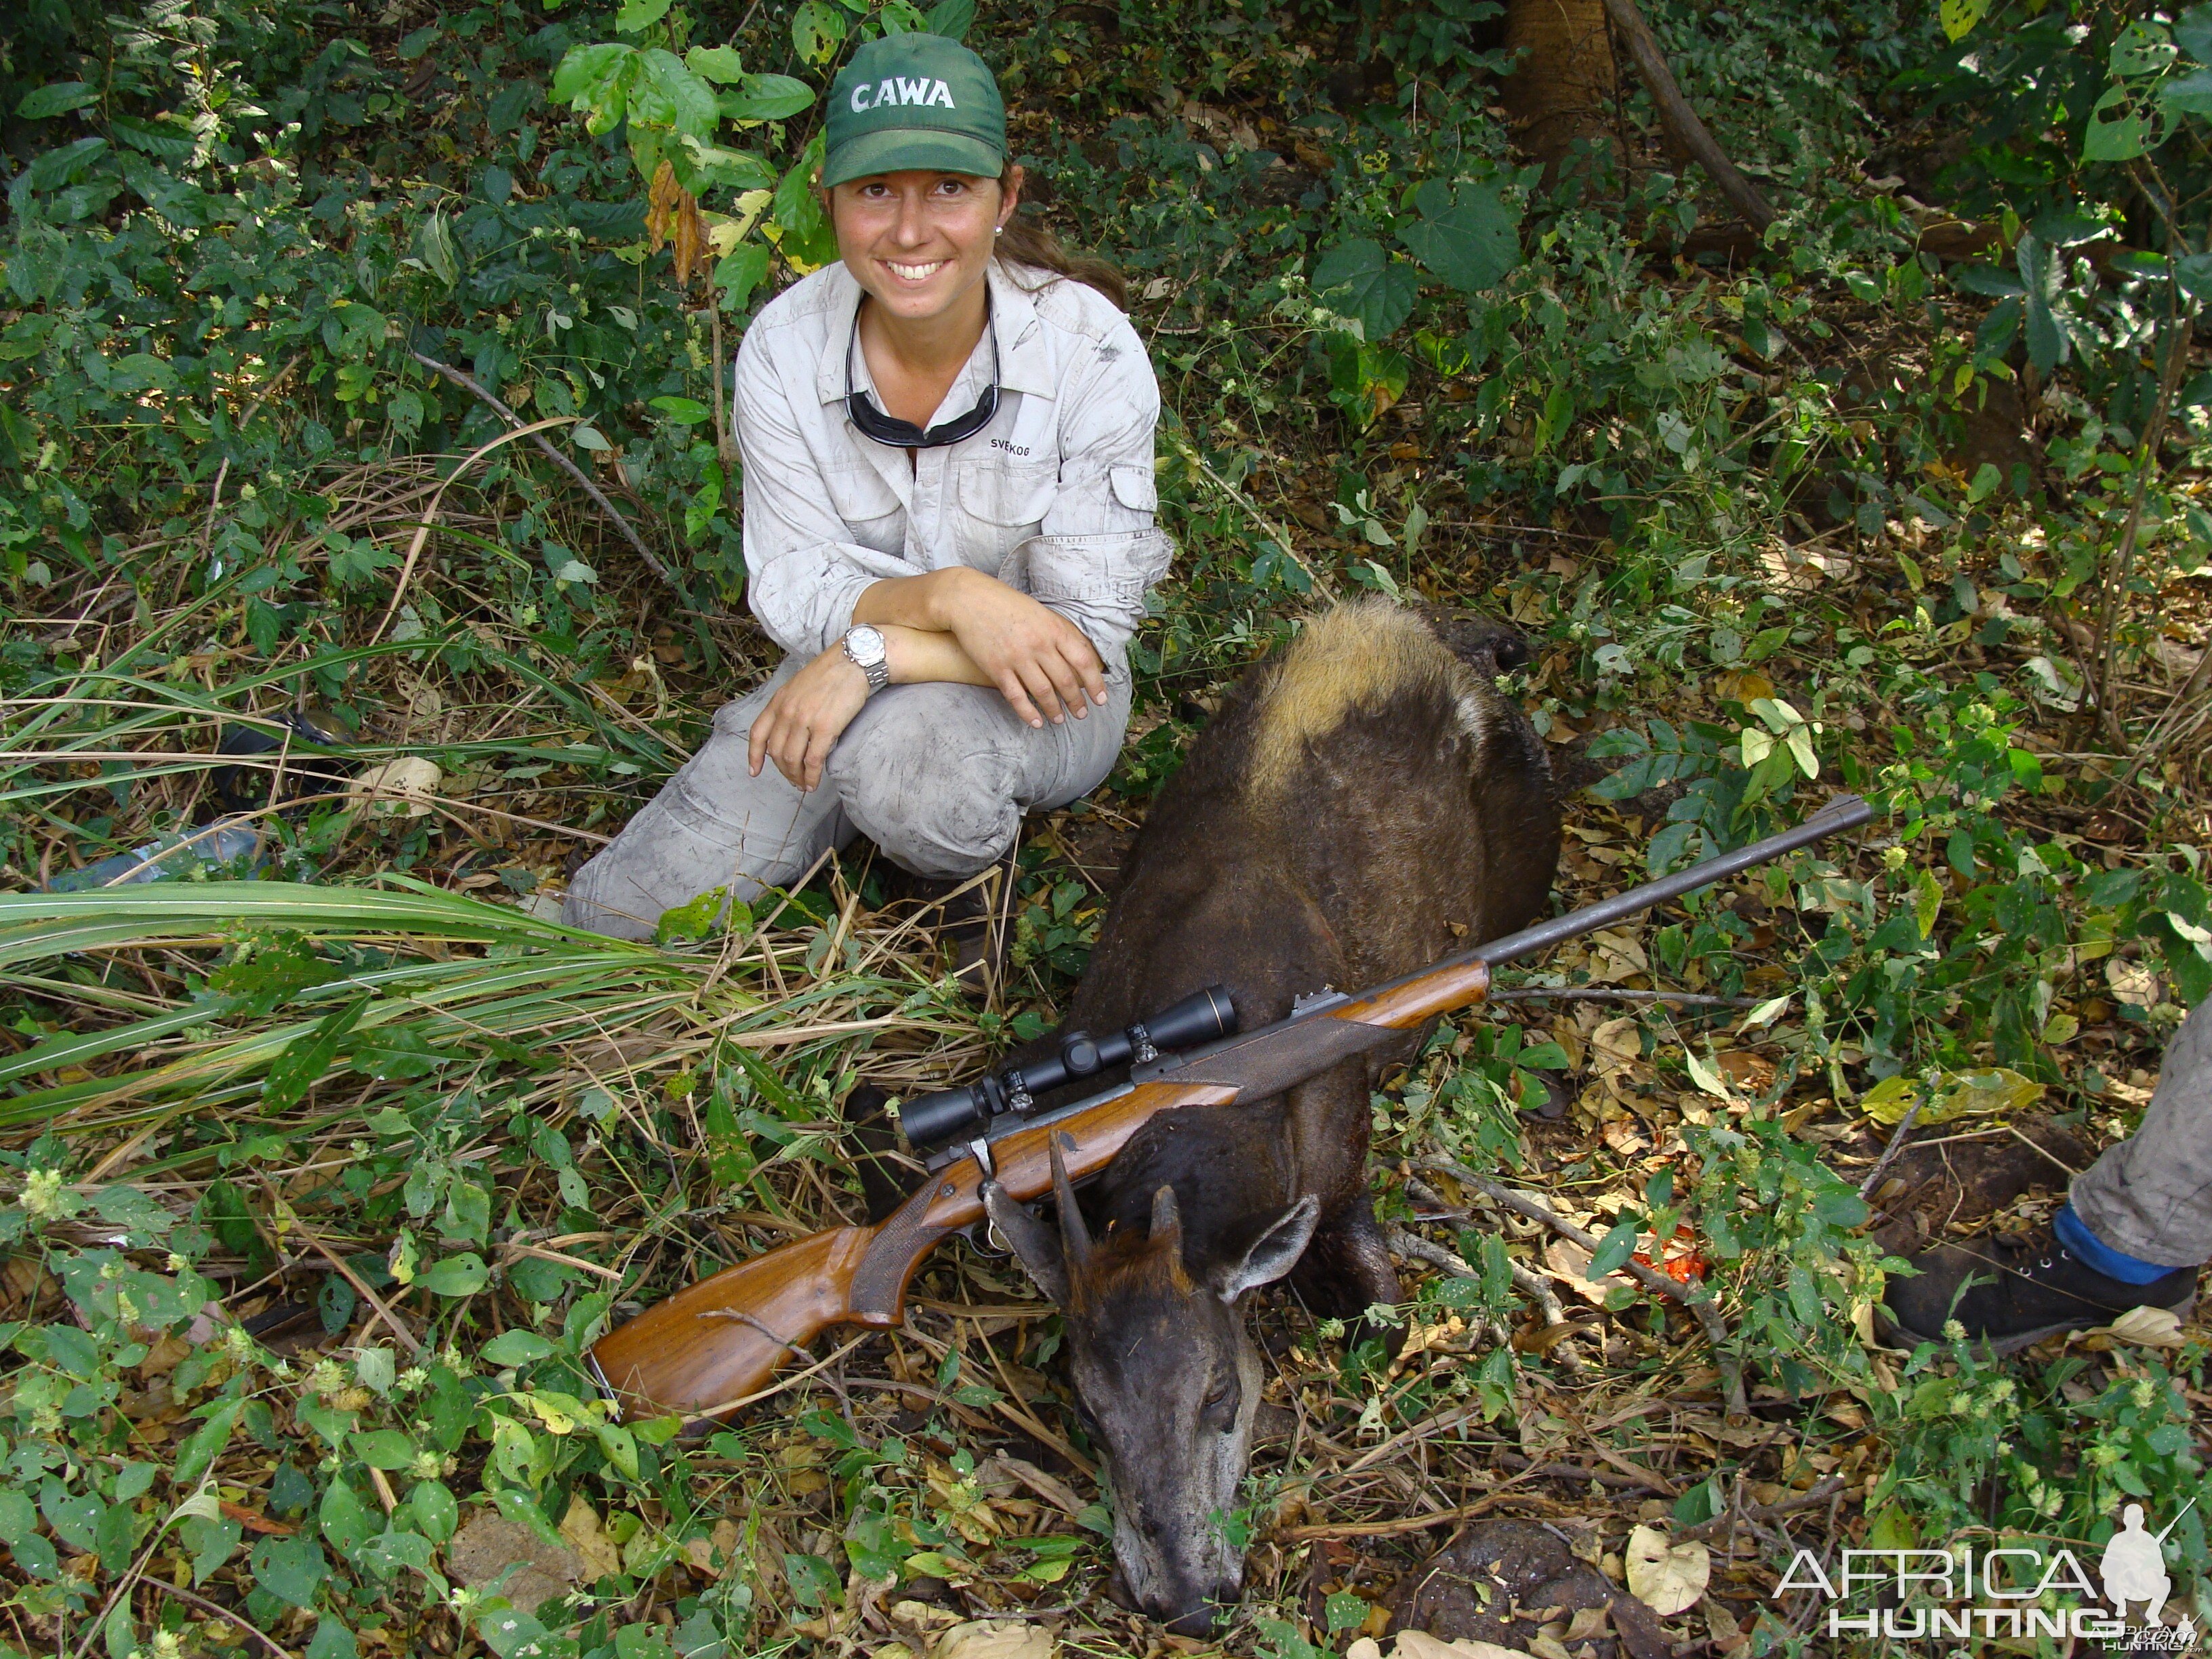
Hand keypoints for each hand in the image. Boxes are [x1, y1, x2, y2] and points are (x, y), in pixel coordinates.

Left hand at [747, 647, 870, 790]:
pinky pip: (812, 761)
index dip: (754, 756)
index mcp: (778, 701)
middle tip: (792, 780)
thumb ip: (788, 707)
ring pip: (792, 759)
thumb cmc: (830, 672)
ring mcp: (804, 720)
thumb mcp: (798, 686)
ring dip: (796, 777)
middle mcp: (787, 712)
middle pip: (775, 752)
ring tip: (803, 785)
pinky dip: (811, 776)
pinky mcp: (825, 728)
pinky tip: (813, 783)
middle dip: (783, 771)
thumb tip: (787, 733)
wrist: (853, 661)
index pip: (757, 734)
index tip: (754, 771)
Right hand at [937, 570, 1108, 728]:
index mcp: (1052, 628)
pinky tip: (1036, 722)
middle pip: (1065, 680)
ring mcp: (1017, 657)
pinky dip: (1028, 713)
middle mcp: (1038, 644)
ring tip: (1060, 719)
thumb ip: (1060, 633)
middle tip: (1081, 713)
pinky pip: (1016, 697)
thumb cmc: (1006, 604)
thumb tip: (1082, 655)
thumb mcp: (1040, 612)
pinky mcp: (996, 668)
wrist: (968, 599)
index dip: (1095, 683)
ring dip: (1055, 710)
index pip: (1082, 661)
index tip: (1100, 698)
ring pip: (1043, 692)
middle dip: (1076, 701)